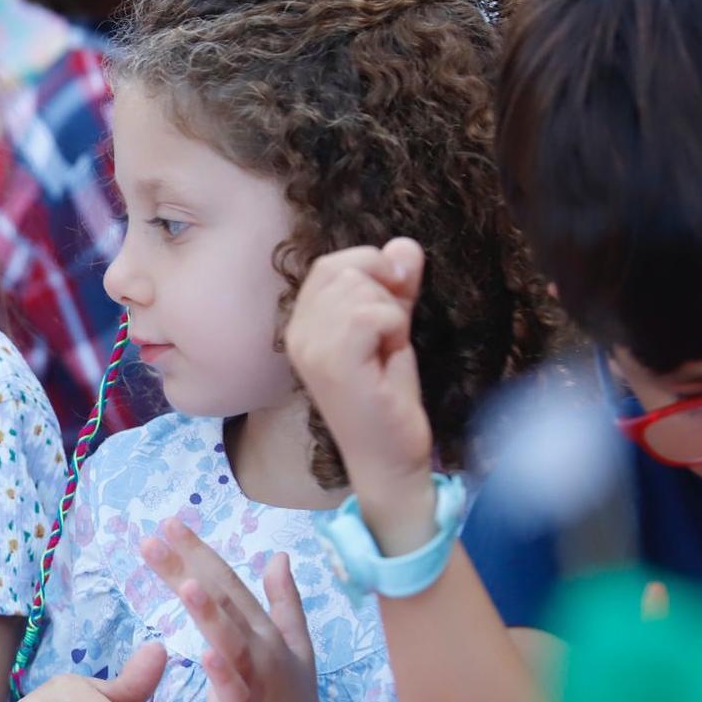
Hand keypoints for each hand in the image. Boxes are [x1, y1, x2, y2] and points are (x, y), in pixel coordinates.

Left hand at [142, 520, 328, 701]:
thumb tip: (279, 555)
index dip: (200, 551)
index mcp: (265, 628)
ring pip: (229, 638)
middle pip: (223, 599)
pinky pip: (231, 689)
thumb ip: (284, 599)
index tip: (170, 523)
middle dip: (190, 565)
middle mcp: (261, 646)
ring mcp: (255, 678)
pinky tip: (203, 654)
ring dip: (209, 611)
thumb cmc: (292, 700)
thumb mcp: (296, 643)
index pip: (228, 581)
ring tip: (185, 583)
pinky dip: (220, 671)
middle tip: (157, 535)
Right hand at [287, 238, 436, 547]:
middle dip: (384, 293)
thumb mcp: (393, 328)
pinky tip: (389, 357)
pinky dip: (394, 329)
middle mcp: (296, 332)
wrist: (390, 456)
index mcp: (301, 323)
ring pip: (360, 288)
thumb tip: (404, 245)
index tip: (393, 310)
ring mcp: (309, 347)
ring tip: (386, 351)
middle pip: (345, 269)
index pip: (331, 264)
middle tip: (389, 338)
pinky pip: (372, 313)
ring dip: (391, 314)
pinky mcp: (332, 363)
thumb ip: (395, 286)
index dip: (373, 272)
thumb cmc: (389, 396)